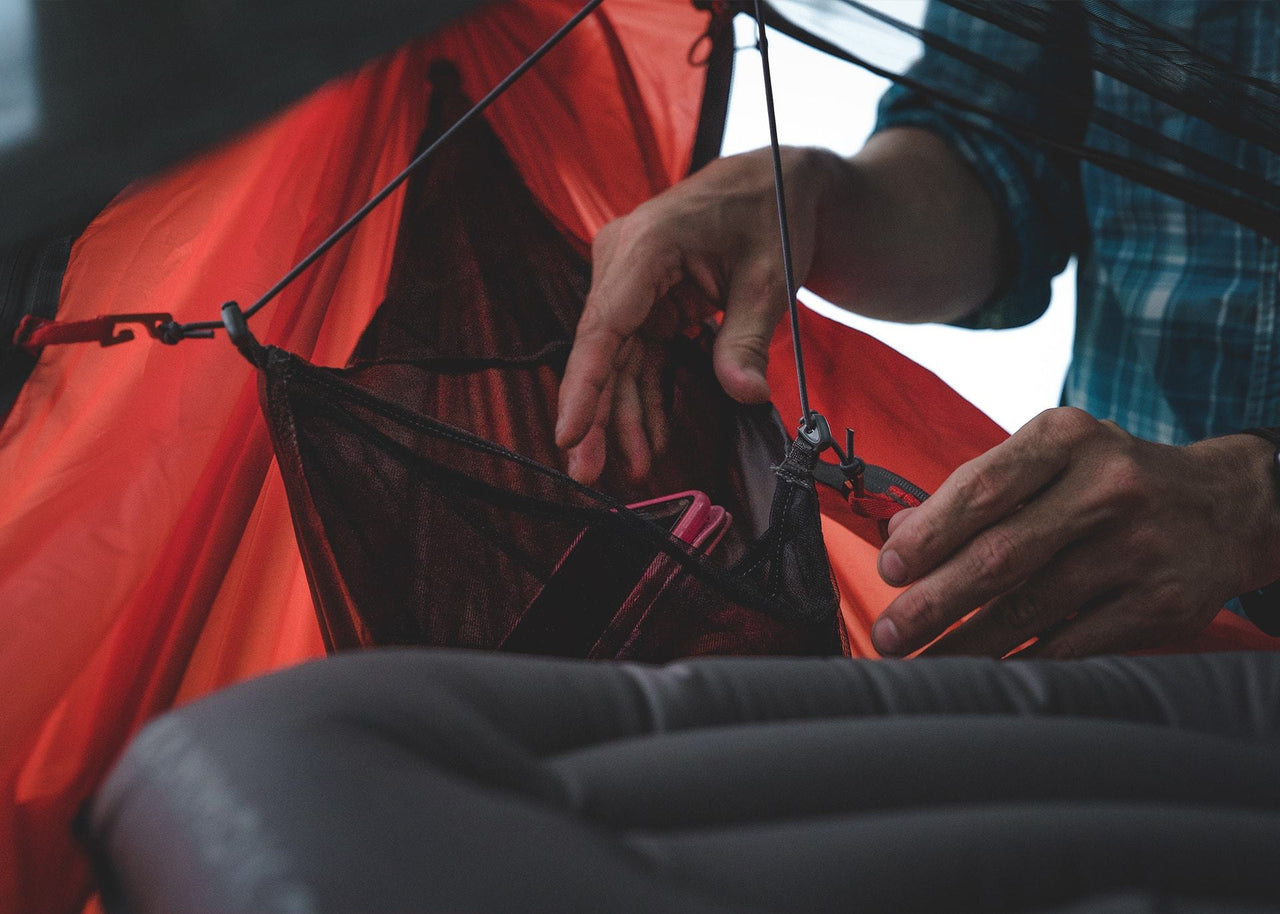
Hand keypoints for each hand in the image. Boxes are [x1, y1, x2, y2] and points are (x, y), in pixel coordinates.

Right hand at [555, 130, 1007, 483]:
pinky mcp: (645, 299)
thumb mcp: (769, 276)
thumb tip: (744, 395)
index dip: (584, 385)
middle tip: (586, 475)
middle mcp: (623, 261)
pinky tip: (648, 440)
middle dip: (595, 414)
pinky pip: (639, 356)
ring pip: (617, 360)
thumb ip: (746, 336)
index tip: (568, 433)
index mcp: (645, 244)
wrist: (777, 181)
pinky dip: (646, 396)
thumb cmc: (771, 209)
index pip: (604, 324)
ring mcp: (630, 281)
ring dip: (623, 415)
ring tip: (633, 469)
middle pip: (601, 350)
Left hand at [871, 408, 1279, 657]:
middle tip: (890, 631)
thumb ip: (976, 491)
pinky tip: (983, 673)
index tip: (888, 569)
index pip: (983, 487)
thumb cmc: (1109, 480)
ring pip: (1031, 608)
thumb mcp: (1051, 460)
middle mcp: (1107, 487)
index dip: (929, 534)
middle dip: (934, 600)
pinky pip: (1072, 643)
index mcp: (1068, 438)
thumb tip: (896, 531)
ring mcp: (1139, 548)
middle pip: (1001, 554)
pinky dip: (1020, 662)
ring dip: (966, 643)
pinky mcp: (1161, 603)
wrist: (1226, 505)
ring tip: (920, 661)